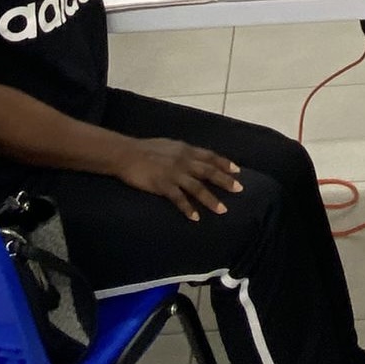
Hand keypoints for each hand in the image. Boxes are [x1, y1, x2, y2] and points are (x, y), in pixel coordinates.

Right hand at [117, 138, 241, 220]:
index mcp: (185, 149)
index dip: (224, 163)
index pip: (210, 156)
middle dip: (225, 181)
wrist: (125, 154)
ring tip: (222, 210)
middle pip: (208, 171)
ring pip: (197, 187)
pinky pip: (179, 199)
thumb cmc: (145, 149)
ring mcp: (173, 173)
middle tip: (239, 190)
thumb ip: (183, 152)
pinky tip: (195, 218)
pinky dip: (188, 208)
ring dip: (211, 199)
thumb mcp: (169, 145)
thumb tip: (194, 158)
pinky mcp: (162, 185)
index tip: (237, 171)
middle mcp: (183, 160)